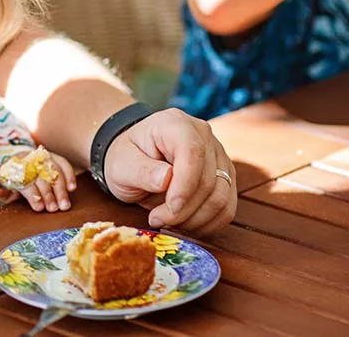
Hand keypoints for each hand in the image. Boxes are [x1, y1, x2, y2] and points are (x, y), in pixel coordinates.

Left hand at [0, 151, 76, 211]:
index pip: (25, 179)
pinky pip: (63, 163)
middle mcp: (28, 158)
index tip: (39, 208)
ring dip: (61, 189)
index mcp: (13, 165)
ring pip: (54, 170)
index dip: (32, 194)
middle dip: (48, 193)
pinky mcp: (53, 156)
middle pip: (41, 175)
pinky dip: (69, 175)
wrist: (14, 158)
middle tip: (54, 209)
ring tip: (64, 205)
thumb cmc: (9, 177)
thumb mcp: (0, 184)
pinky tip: (72, 188)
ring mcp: (41, 157)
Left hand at [102, 108, 236, 234]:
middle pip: (208, 180)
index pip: (192, 153)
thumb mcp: (122, 163)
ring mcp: (218, 155)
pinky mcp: (224, 176)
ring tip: (168, 222)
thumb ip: (143, 170)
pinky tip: (185, 224)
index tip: (170, 207)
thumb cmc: (127, 158)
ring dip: (196, 219)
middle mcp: (203, 135)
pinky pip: (227, 207)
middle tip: (156, 220)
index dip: (185, 185)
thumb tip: (166, 179)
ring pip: (221, 197)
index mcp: (175, 124)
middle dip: (184, 209)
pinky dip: (208, 223)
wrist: (135, 158)